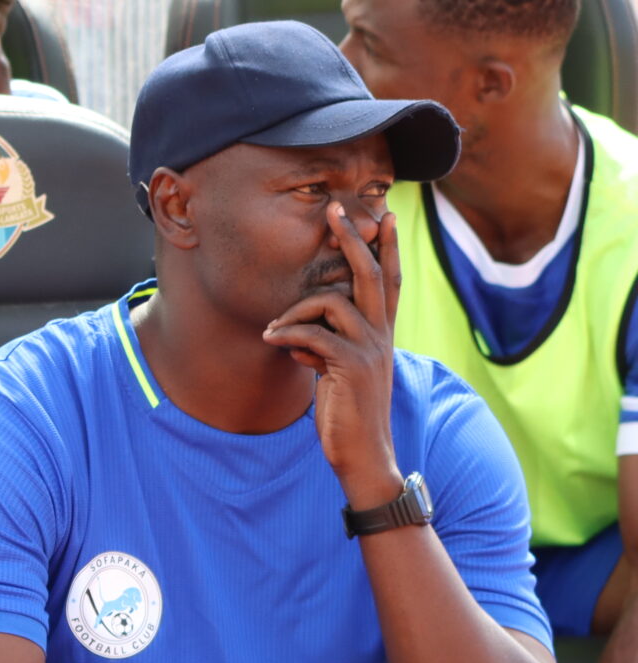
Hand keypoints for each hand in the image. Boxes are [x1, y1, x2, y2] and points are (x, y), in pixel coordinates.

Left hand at [264, 203, 402, 506]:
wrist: (362, 454)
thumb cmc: (346, 412)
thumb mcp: (335, 371)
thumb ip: (324, 345)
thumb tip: (296, 333)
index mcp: (382, 333)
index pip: (389, 280)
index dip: (387, 247)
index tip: (385, 214)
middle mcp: (382, 335)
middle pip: (371, 274)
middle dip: (353, 238)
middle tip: (335, 208)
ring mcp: (370, 349)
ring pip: (333, 302)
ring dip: (296, 311)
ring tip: (275, 331)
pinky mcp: (351, 365)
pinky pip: (312, 334)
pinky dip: (287, 334)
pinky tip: (272, 343)